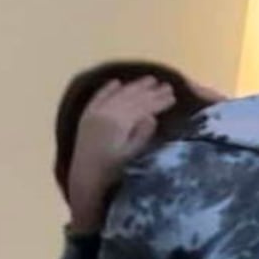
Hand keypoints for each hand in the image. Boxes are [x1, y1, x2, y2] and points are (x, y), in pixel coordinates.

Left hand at [66, 77, 174, 231]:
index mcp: (118, 123)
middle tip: (167, 85)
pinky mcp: (86, 118)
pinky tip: (117, 82)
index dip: (159, 101)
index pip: (143, 107)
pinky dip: (108, 89)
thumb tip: (151, 116)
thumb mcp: (132, 156)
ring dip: (134, 86)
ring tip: (150, 80)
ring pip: (118, 95)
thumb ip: (142, 135)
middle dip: (151, 91)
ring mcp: (94, 114)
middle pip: (132, 98)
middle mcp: (105, 113)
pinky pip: (98, 97)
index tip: (174, 96)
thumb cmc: (112, 171)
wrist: (85, 179)